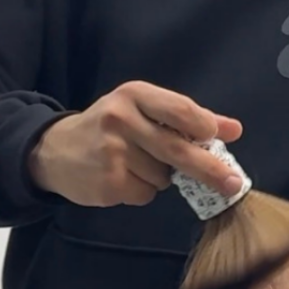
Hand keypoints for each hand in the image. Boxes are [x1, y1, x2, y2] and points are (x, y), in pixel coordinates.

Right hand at [28, 81, 243, 207]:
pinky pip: (146, 194)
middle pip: (178, 149)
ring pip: (163, 176)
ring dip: (160, 177)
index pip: (180, 109)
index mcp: (134, 95)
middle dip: (210, 169)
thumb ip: (188, 117)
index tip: (218, 138)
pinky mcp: (107, 181)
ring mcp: (112, 152)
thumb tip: (234, 129)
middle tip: (233, 183)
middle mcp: (121, 119)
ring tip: (136, 164)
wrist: (55, 150)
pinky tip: (123, 178)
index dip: (204, 126)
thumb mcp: (144, 110)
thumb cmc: (111, 127)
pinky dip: (142, 191)